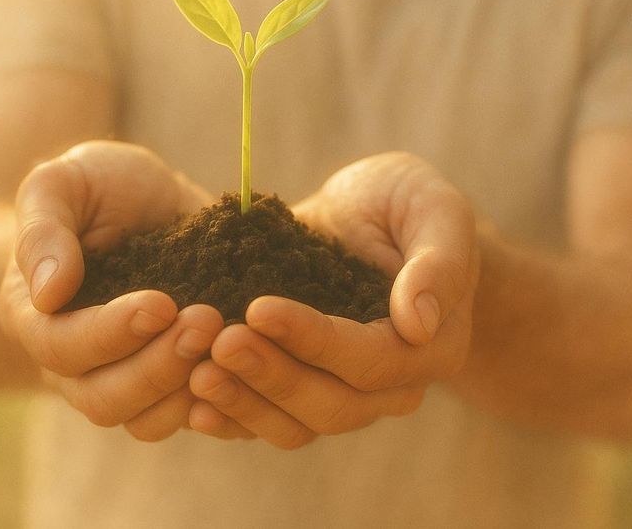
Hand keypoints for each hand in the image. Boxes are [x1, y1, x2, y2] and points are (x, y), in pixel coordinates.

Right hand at [0, 140, 235, 440]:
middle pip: (103, 399)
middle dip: (157, 367)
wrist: (146, 201)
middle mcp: (73, 363)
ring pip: (145, 420)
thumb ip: (44, 230)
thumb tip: (50, 293)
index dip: (110, 333)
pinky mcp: (170, 383)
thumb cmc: (96, 188)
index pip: (62, 347)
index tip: (161, 303)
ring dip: (186, 389)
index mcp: (36, 316)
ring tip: (227, 341)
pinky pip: (187, 418)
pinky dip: (216, 403)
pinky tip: (246, 367)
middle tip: (206, 321)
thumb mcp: (63, 184)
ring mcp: (122, 379)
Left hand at [188, 152, 478, 447]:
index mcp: (432, 345)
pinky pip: (270, 424)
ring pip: (299, 426)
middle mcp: (393, 385)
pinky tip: (192, 405)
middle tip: (218, 342)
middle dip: (272, 376)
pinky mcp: (305, 391)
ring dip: (246, 404)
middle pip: (332, 405)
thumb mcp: (434, 207)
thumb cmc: (407, 204)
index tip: (258, 308)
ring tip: (195, 374)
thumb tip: (417, 325)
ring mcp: (347, 395)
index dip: (314, 340)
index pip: (370, 360)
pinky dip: (233, 419)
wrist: (370, 219)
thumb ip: (439, 261)